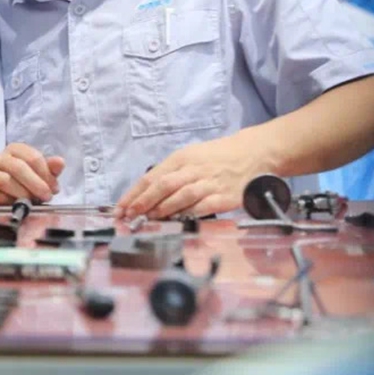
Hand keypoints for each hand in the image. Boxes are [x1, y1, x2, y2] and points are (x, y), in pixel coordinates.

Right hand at [0, 143, 64, 203]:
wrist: (2, 191)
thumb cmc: (24, 179)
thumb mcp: (40, 172)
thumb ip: (51, 167)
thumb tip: (60, 162)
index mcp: (16, 150)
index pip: (33, 158)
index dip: (46, 174)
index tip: (53, 188)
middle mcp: (0, 158)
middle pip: (19, 168)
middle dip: (36, 184)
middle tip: (46, 197)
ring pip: (6, 181)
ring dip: (23, 194)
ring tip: (32, 202)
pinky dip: (9, 202)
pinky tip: (16, 205)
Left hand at [115, 131, 274, 218]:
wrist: (253, 153)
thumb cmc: (216, 157)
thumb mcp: (189, 157)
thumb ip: (169, 174)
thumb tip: (144, 194)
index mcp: (181, 158)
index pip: (151, 177)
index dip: (134, 193)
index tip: (120, 208)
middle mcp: (193, 169)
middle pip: (163, 185)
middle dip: (143, 201)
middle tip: (129, 215)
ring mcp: (210, 183)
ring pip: (182, 195)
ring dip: (163, 208)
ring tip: (149, 218)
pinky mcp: (226, 196)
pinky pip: (204, 206)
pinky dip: (189, 214)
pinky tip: (178, 221)